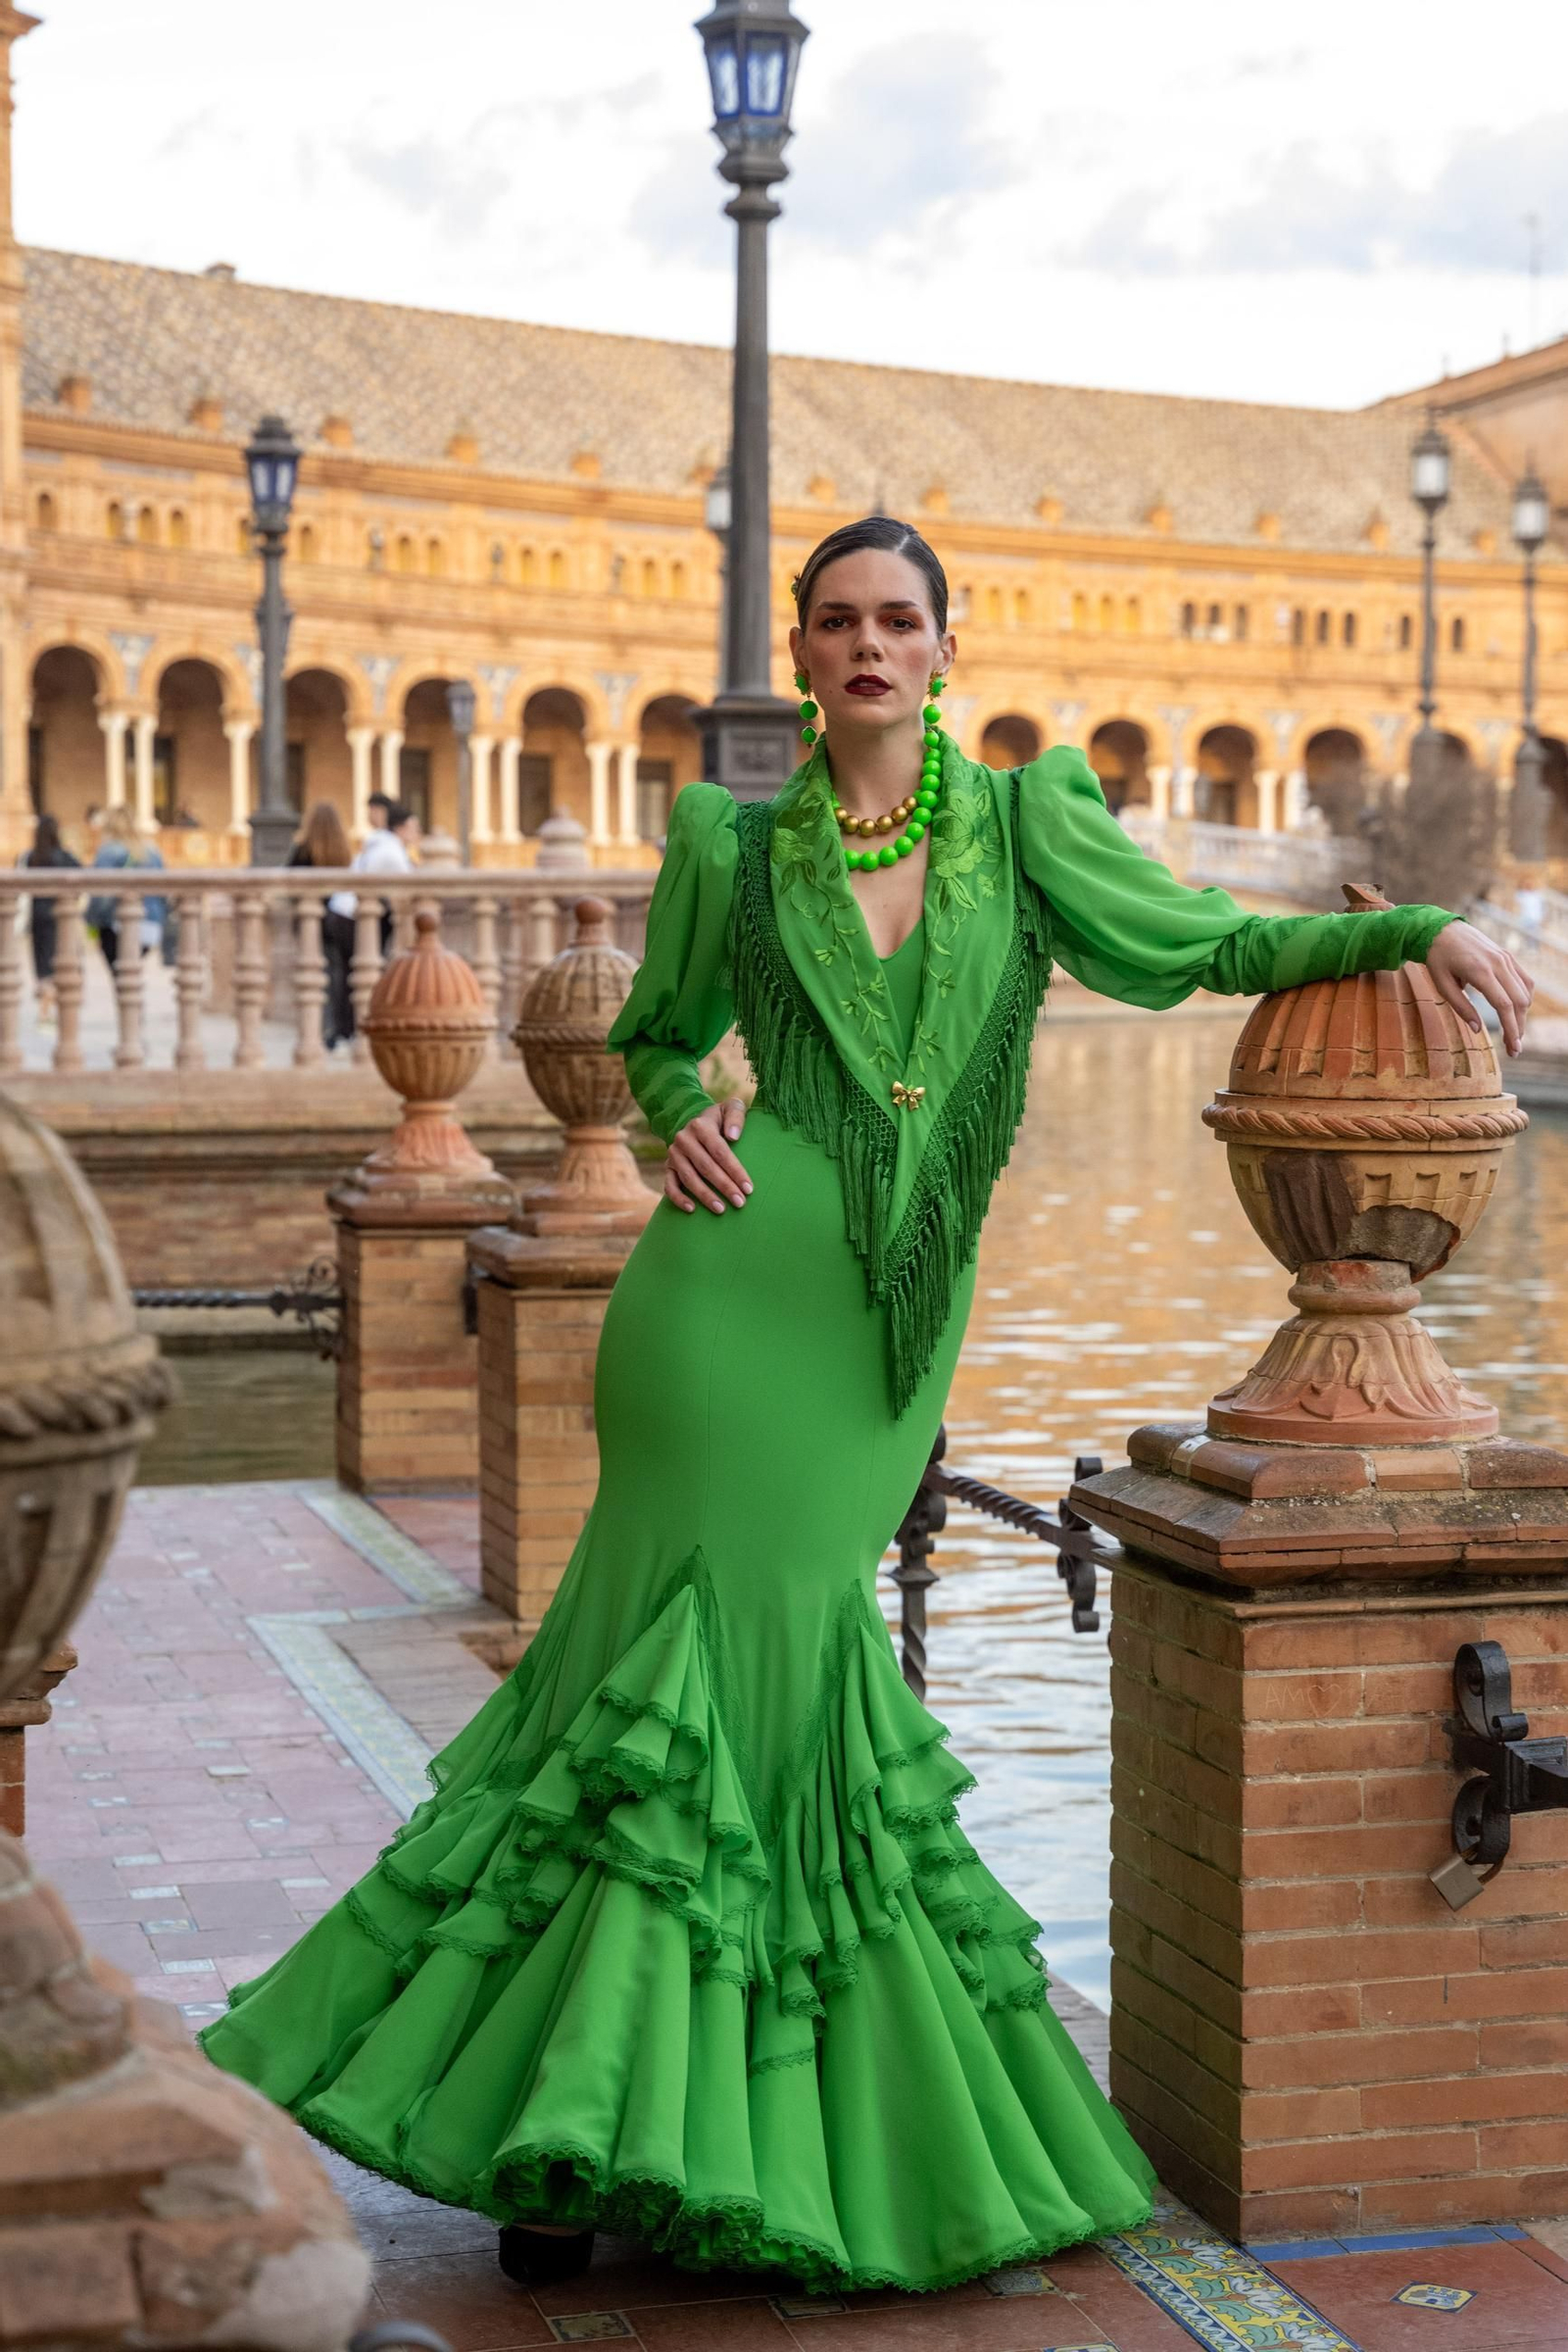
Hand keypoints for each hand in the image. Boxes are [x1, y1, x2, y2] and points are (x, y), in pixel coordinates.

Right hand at [665, 1096, 750, 1214]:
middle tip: (740, 1202)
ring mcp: (674, 1154)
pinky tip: (691, 1209)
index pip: (720, 1151)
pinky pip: (669, 1185)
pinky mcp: (668, 1166)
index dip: (735, 1170)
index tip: (749, 1188)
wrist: (696, 1121)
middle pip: (706, 1167)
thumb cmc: (721, 1118)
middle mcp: (684, 1139)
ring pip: (689, 1178)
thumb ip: (736, 1116)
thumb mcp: (731, 1108)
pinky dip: (678, 1198)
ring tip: (721, 1209)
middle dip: (724, 1186)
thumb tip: (733, 1136)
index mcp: (700, 1126)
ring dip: (704, 1195)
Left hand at [1425, 920, 1533, 1056]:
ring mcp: (1505, 958)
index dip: (1511, 1029)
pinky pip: (1524, 980)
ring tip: (1514, 1035)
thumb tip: (1478, 1030)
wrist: (1441, 929)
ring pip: (1525, 992)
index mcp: (1480, 971)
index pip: (1504, 1005)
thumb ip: (1461, 1007)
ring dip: (1523, 1015)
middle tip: (1514, 1050)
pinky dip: (1524, 998)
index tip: (1513, 1048)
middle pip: (1519, 1001)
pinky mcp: (1507, 956)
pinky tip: (1518, 1013)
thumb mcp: (1442, 985)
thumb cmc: (1437, 958)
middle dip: (1519, 1028)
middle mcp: (1498, 963)